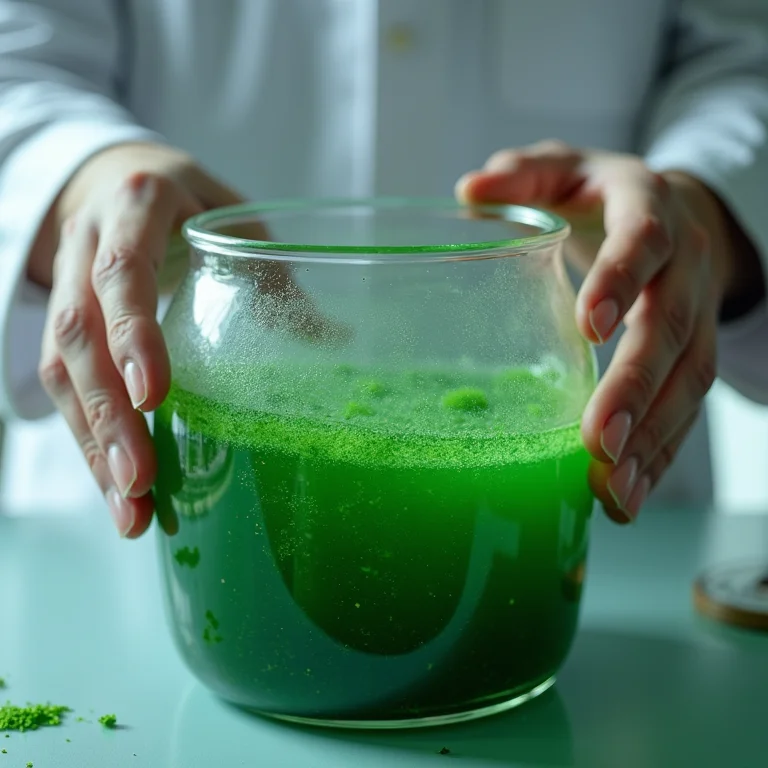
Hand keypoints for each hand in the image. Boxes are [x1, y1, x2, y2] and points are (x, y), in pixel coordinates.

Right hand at [32, 143, 337, 539]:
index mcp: (138, 205)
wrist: (120, 180)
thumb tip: (340, 341)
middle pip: (79, 334)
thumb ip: (272, 278)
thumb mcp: (237, 228)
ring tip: (129, 510)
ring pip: (60, 369)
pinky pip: (62, 385)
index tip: (152, 397)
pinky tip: (116, 485)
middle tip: (140, 481)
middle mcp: (88, 242)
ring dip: (93, 444)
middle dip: (108, 415)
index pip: (124, 272)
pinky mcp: (61, 322)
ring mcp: (66, 283)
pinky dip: (89, 438)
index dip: (133, 333)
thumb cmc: (190, 204)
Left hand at [457, 140, 762, 522]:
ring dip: (654, 439)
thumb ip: (522, 174)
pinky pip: (685, 410)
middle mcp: (684, 264)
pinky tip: (627, 497)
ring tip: (613, 490)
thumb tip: (469, 190)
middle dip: (637, 387)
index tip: (590, 328)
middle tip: (600, 440)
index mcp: (648, 208)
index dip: (622, 281)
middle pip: (673, 327)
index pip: (643, 241)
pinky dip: (659, 456)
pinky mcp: (693, 356)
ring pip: (689, 380)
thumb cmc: (602, 194)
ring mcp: (696, 314)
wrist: (677, 212)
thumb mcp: (562, 168)